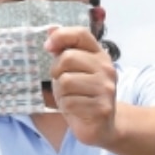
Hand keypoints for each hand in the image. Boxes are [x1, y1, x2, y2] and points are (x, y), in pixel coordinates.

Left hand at [44, 26, 116, 147]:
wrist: (102, 125)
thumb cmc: (83, 94)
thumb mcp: (72, 69)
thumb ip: (63, 50)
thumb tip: (50, 29)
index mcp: (100, 55)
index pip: (81, 34)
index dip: (61, 36)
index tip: (48, 47)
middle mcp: (106, 69)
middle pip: (68, 58)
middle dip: (56, 71)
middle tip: (63, 82)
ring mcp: (106, 89)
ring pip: (66, 82)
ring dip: (61, 93)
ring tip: (71, 97)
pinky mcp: (101, 108)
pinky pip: (69, 102)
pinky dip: (66, 107)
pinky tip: (76, 109)